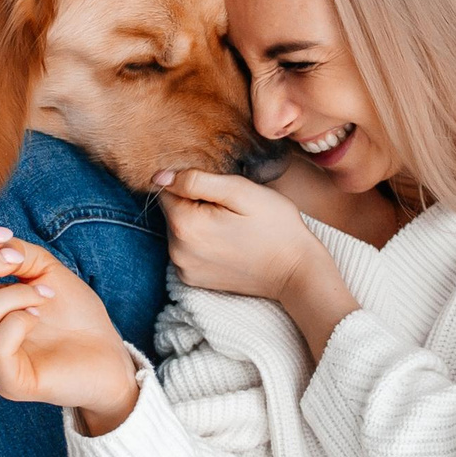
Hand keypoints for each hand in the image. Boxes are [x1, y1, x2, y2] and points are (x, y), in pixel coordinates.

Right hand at [0, 229, 139, 429]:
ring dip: (16, 293)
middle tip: (20, 261)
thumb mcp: (44, 269)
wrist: (109, 357)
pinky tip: (40, 317)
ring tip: (45, 295)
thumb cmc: (75, 315)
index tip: (5, 235)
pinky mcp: (8, 382)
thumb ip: (14, 252)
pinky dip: (21, 320)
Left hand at [157, 168, 327, 301]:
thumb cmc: (274, 226)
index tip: (220, 189)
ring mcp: (183, 268)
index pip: (167, 188)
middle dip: (194, 203)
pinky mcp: (192, 279)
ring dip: (197, 222)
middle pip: (172, 211)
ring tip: (230, 225)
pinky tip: (227, 242)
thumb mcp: (240, 191)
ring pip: (178, 230)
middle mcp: (177, 250)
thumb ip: (196, 180)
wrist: (295, 271)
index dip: (192, 182)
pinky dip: (200, 242)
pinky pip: (186, 249)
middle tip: (230, 208)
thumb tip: (159, 177)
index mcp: (185, 225)